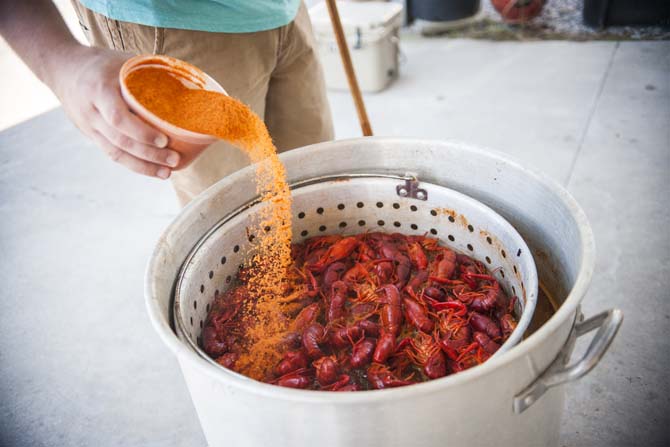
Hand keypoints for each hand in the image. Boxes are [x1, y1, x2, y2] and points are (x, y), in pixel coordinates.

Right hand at [50, 46, 179, 178]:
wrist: (61, 68)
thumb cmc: (100, 62)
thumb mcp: (122, 60)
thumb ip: (148, 72)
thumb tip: (187, 83)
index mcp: (99, 90)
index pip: (118, 117)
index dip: (141, 132)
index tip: (164, 140)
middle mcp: (91, 112)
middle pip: (120, 140)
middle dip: (149, 155)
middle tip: (174, 160)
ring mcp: (89, 127)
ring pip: (115, 153)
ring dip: (143, 166)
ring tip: (167, 173)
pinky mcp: (91, 136)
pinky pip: (113, 154)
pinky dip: (133, 164)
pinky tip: (152, 170)